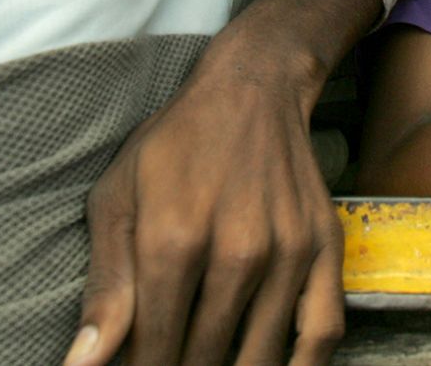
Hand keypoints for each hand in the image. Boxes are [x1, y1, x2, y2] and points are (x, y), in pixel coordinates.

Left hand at [63, 12, 345, 365]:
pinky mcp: (325, 245)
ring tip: (212, 363)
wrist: (252, 90)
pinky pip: (323, 331)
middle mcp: (238, 250)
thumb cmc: (173, 147)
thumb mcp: (116, 201)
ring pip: (261, 355)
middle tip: (173, 361)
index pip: (155, 350)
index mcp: (174, 239)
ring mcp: (289, 250)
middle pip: (207, 358)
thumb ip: (105, 288)